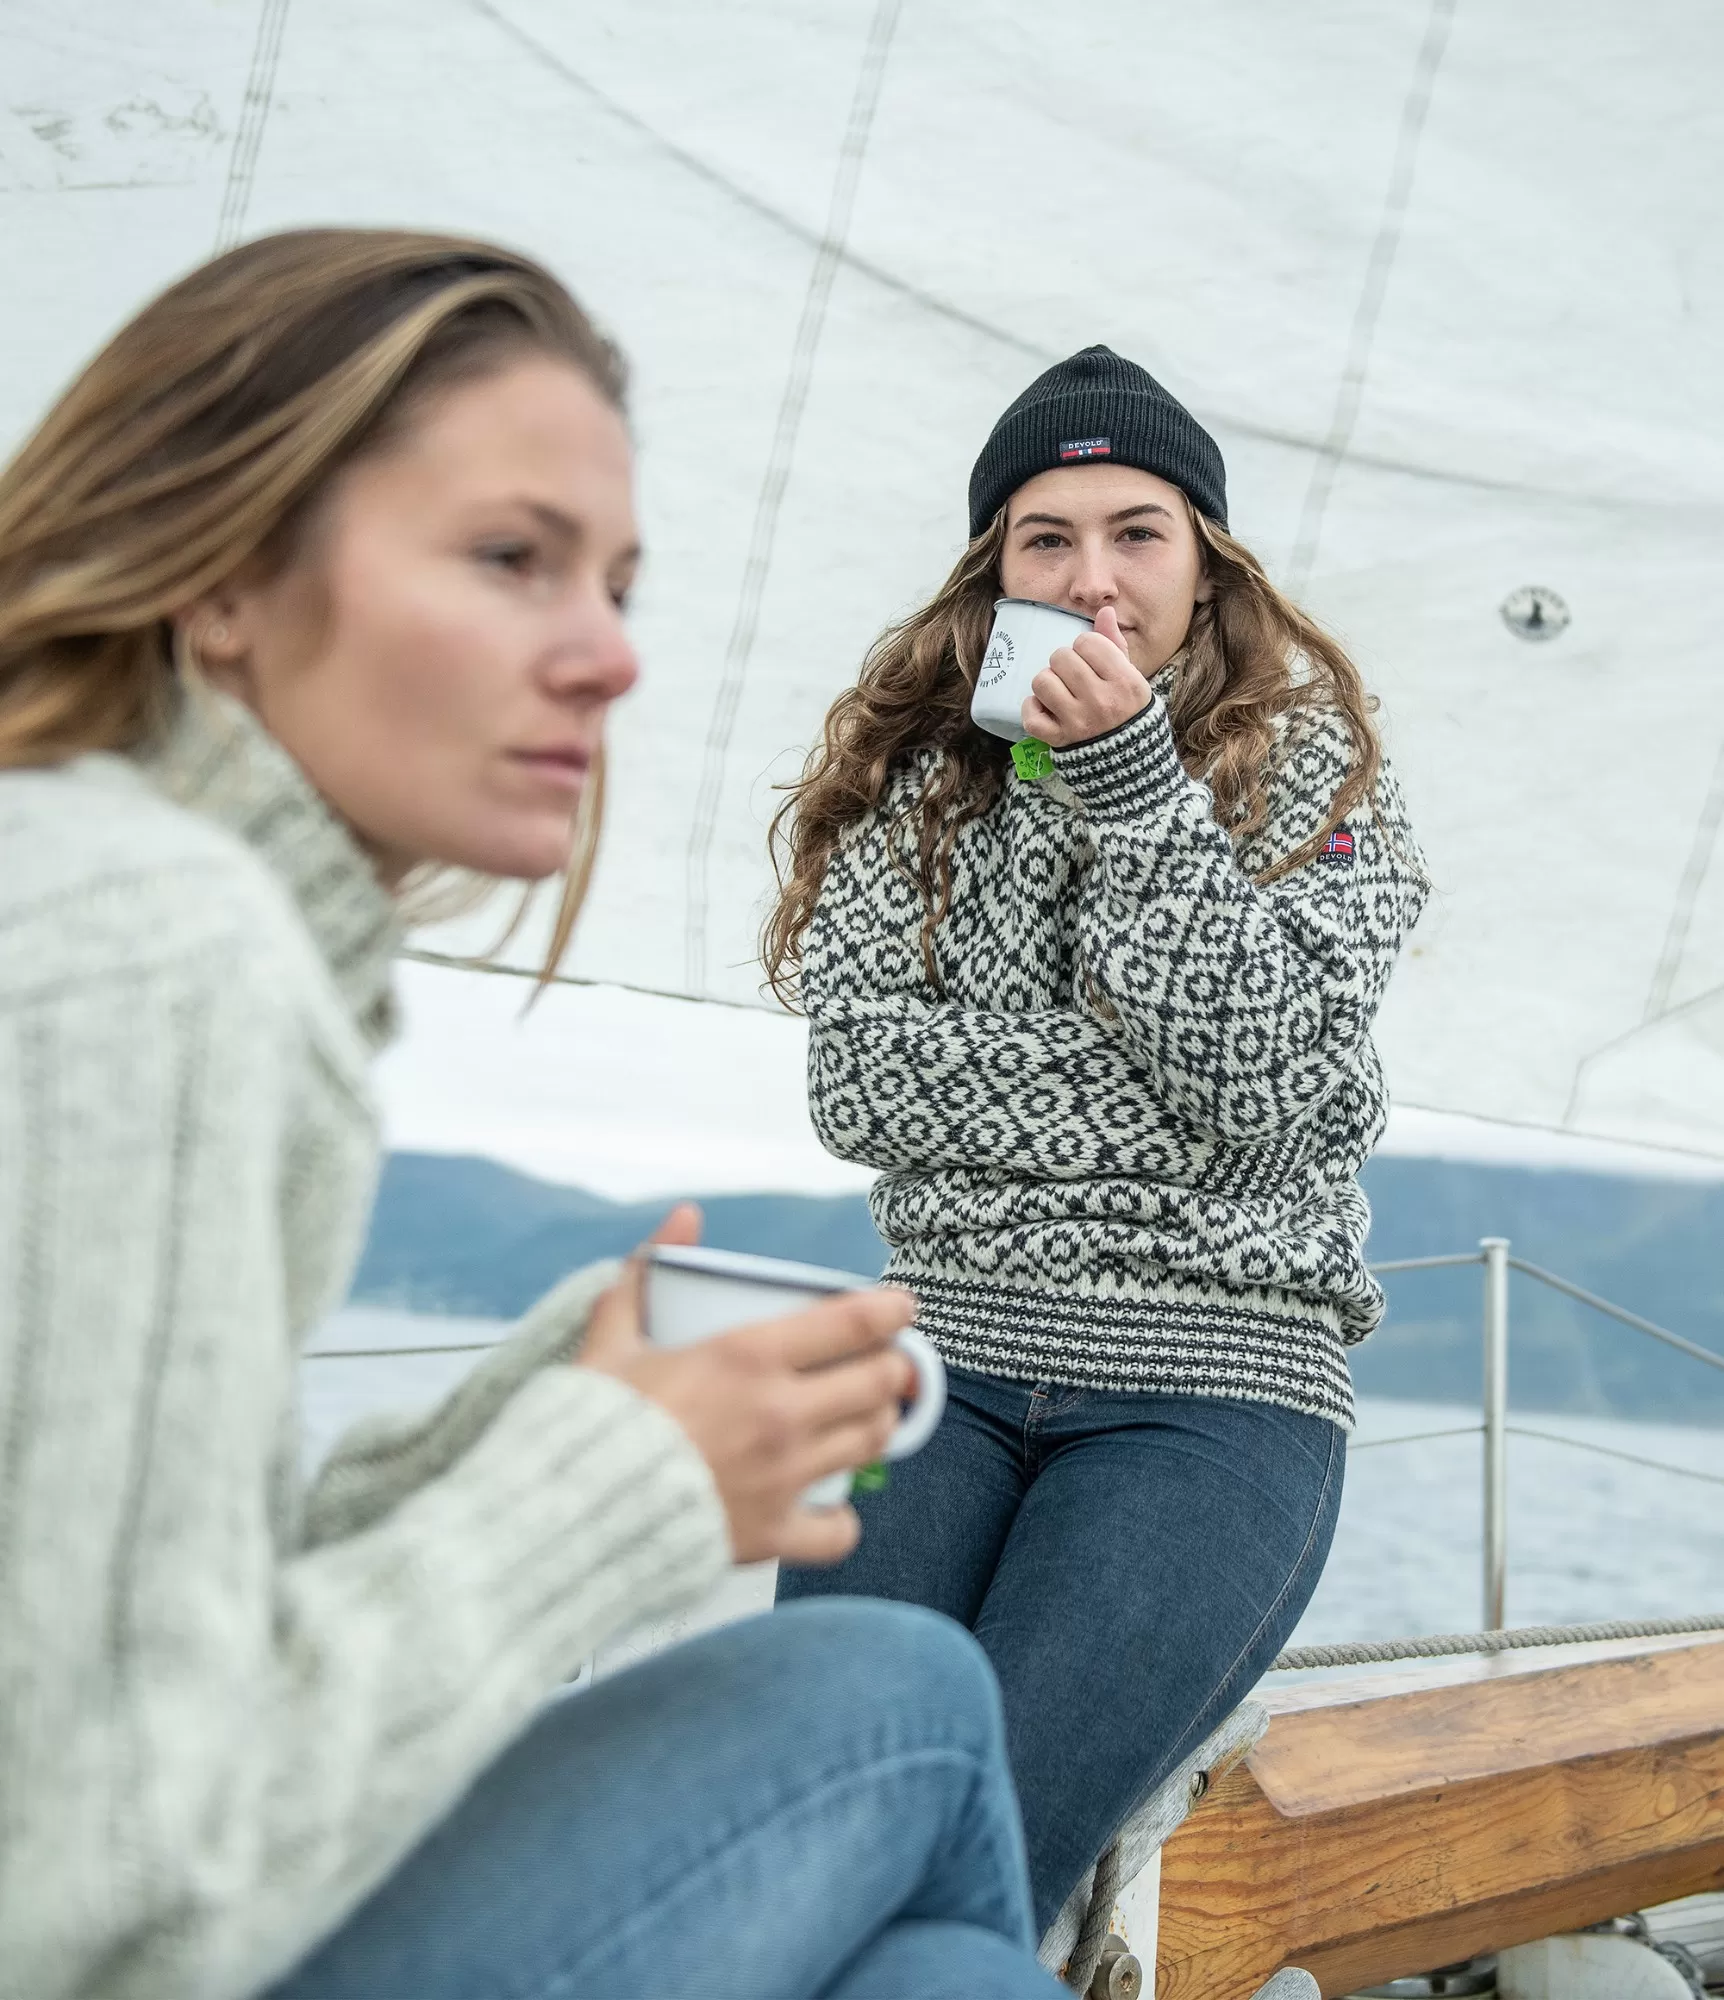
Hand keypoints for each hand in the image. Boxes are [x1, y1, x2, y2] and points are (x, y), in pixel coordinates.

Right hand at [580, 1204, 918, 1566]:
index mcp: (746, 1356)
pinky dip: (842, 1516)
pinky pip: (840, 1530)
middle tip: (886, 1363)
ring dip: (879, 1423)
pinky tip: (828, 1502)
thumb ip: (650, 1270)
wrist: (564, 1514)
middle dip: (894, 1367)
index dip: (892, 1310)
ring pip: (871, 1442)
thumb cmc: (590, 1420)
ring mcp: (782, 1476)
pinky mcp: (771, 1533)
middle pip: (879, 1382)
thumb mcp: (612, 1332)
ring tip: (866, 1415)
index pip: (853, 1322)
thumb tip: (685, 1216)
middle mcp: (779, 1413)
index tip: (902, 1308)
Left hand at [1021, 605, 1149, 747]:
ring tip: (1059, 690)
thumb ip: (1115, 644)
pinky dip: (1032, 709)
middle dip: (1064, 662)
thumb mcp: (1132, 678)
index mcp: (1124, 682)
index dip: (1086, 646)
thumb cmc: (1129, 712)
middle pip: (1061, 657)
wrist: (1129, 760)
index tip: (1091, 659)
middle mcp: (1102, 701)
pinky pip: (1031, 716)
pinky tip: (1044, 708)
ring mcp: (1079, 722)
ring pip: (1042, 681)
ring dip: (1047, 682)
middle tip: (1072, 675)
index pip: (1088, 642)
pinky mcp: (1060, 741)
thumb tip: (1104, 611)